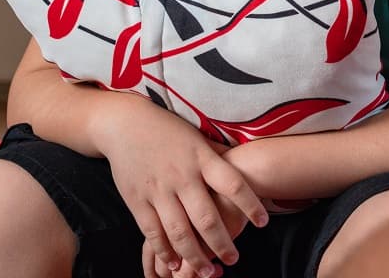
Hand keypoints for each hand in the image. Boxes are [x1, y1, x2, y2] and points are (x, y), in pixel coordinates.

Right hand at [93, 96, 267, 277]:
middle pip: (206, 218)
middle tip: (233, 260)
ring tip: (207, 272)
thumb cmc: (169, 131)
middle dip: (222, 244)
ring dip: (195, 256)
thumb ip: (218, 158)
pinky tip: (175, 264)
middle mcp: (182, 176)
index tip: (263, 223)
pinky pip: (153, 232)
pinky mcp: (137, 201)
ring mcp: (158, 190)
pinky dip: (165, 251)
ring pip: (179, 232)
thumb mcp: (198, 138)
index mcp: (202, 158)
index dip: (250, 205)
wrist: (125, 125)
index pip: (232, 184)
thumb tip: (248, 168)